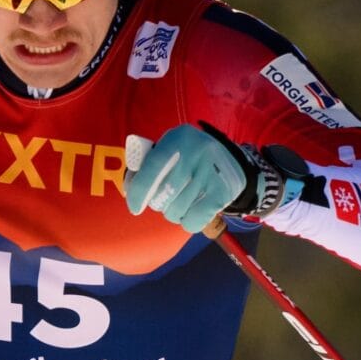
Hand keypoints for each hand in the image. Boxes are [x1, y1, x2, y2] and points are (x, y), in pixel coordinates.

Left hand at [124, 124, 247, 232]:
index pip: (152, 167)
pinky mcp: (223, 192)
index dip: (139, 190)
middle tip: (163, 196)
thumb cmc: (187, 156)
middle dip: (157, 202)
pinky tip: (192, 210)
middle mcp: (196, 152)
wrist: (230, 159)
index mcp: (177, 138)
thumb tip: (130, 189)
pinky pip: (193, 221)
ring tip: (180, 200)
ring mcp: (211, 173)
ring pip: (176, 210)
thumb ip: (145, 165)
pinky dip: (187, 221)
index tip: (134, 206)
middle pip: (164, 194)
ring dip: (172, 212)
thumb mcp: (168, 148)